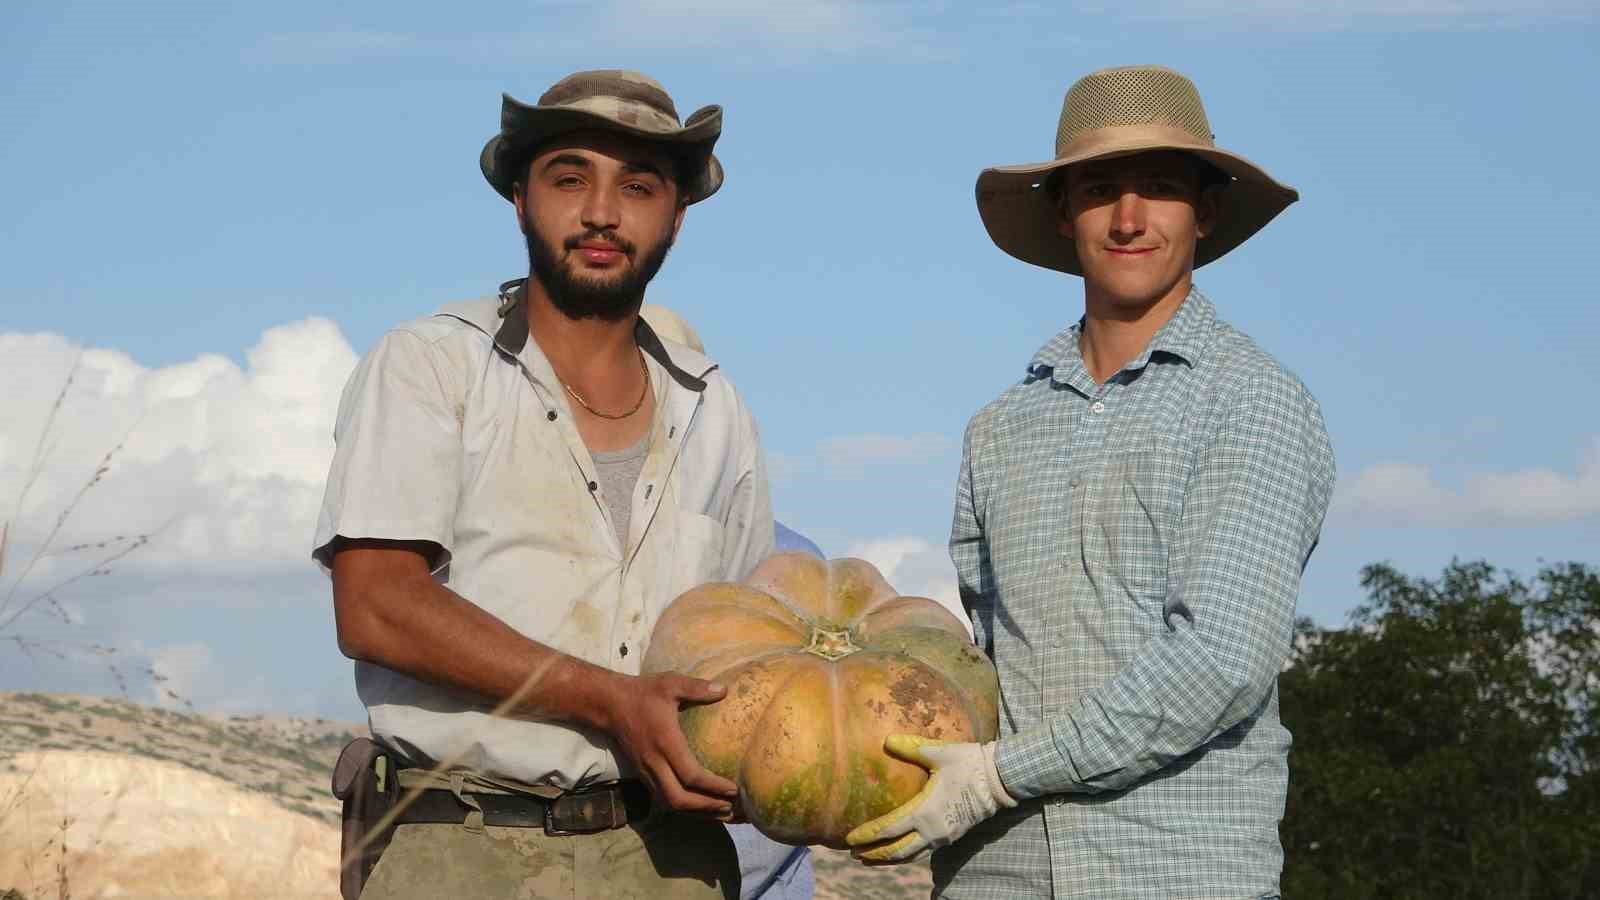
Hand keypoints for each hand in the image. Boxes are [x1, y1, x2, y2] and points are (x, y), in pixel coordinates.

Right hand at [608, 673, 739, 815]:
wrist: (608, 704)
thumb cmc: (643, 693)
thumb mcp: (670, 684)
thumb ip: (697, 688)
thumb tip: (724, 690)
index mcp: (665, 743)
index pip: (691, 775)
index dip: (713, 786)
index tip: (733, 789)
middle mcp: (654, 762)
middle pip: (678, 798)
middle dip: (705, 807)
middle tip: (729, 808)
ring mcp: (645, 771)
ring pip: (668, 803)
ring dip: (694, 812)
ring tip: (718, 813)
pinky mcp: (641, 773)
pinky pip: (662, 798)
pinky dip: (681, 806)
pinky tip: (697, 806)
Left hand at [845, 735, 1015, 863]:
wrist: (999, 779)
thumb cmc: (968, 764)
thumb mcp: (938, 752)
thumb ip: (911, 747)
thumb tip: (887, 740)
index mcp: (924, 812)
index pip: (888, 830)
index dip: (867, 836)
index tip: (849, 839)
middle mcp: (932, 831)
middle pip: (896, 851)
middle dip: (873, 854)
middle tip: (853, 854)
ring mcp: (943, 837)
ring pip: (911, 856)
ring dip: (889, 859)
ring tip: (870, 859)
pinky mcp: (951, 836)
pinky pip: (923, 852)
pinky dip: (907, 855)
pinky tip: (900, 851)